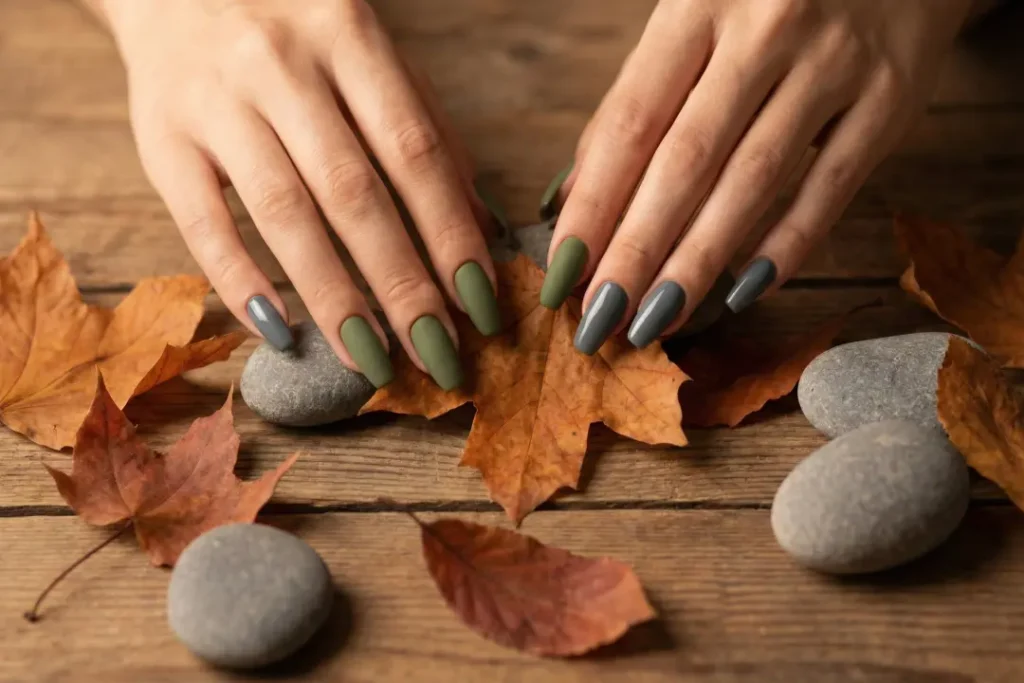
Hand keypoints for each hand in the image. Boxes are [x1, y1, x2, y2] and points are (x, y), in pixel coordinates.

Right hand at [94, 0, 501, 389]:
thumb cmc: (296, 35)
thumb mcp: (368, 58)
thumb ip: (425, 131)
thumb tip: (481, 227)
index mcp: (349, 36)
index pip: (413, 152)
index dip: (450, 233)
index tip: (480, 304)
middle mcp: (281, 66)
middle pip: (353, 193)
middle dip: (402, 284)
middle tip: (439, 355)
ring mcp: (215, 101)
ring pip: (284, 214)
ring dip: (335, 298)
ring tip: (374, 361)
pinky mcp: (160, 138)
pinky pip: (203, 224)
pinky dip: (242, 285)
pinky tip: (283, 336)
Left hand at [537, 0, 973, 352]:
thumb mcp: (693, 15)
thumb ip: (638, 98)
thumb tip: (575, 196)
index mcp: (697, 2)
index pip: (630, 122)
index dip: (592, 206)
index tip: (562, 273)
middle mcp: (765, 26)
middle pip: (685, 162)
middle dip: (635, 253)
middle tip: (599, 322)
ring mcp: (834, 61)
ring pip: (753, 182)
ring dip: (696, 264)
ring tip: (655, 321)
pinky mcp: (894, 96)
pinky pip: (832, 186)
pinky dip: (787, 245)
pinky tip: (742, 293)